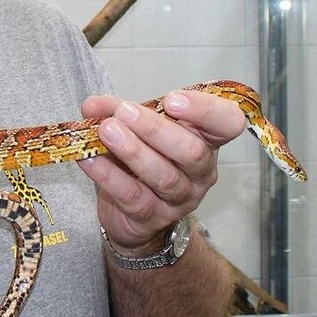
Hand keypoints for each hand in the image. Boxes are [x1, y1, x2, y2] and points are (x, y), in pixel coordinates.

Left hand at [76, 89, 244, 255]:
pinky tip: (89, 158)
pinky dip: (108, 175)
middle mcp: (200, 171)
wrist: (130, 212)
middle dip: (155, 129)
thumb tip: (93, 104)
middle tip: (124, 113)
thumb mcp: (135, 129)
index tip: (172, 99)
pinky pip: (132, 196)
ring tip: (105, 131)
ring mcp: (180, 198)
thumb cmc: (142, 159)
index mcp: (206, 140)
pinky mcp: (153, 217)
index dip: (206, 110)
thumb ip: (116, 111)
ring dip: (133, 151)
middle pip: (191, 151)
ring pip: (163, 176)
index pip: (227, 123)